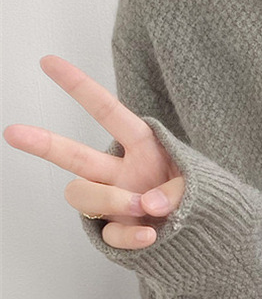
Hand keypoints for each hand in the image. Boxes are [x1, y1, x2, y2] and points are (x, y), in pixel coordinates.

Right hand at [3, 54, 184, 249]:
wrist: (206, 234)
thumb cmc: (200, 199)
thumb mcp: (200, 186)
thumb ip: (175, 191)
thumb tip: (147, 204)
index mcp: (143, 146)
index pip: (108, 112)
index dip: (80, 87)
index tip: (48, 61)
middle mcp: (121, 171)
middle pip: (76, 155)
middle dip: (44, 143)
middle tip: (13, 132)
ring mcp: (115, 201)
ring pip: (83, 193)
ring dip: (112, 199)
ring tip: (144, 207)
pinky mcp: (117, 229)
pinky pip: (111, 231)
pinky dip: (132, 236)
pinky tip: (152, 236)